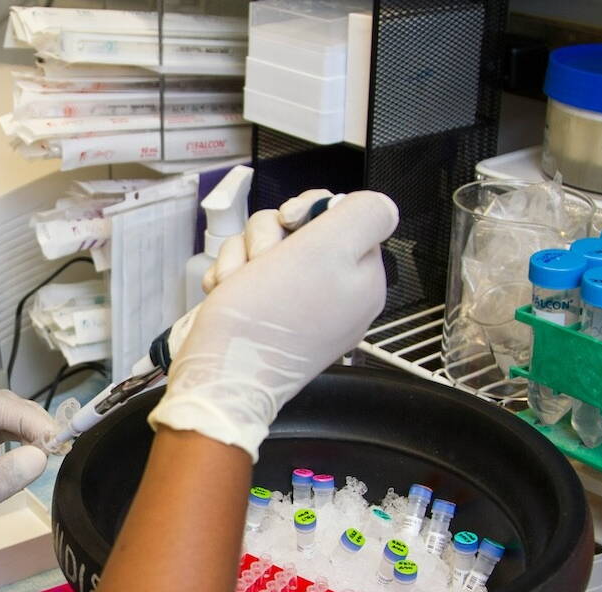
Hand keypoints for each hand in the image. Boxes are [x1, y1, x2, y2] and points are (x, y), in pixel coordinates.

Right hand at [139, 189, 349, 370]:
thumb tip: (379, 205)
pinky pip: (248, 275)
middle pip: (300, 229)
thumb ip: (365, 214)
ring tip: (237, 280)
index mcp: (362, 280)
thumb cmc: (267, 321)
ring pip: (268, 248)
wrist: (222, 375)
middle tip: (263, 258)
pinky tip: (226, 292)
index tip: (291, 222)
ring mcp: (297, 307)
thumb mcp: (327, 248)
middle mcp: (334, 295)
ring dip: (243, 256)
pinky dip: (232, 276)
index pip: (344, 216)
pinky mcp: (265, 316)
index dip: (311, 210)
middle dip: (268, 235)